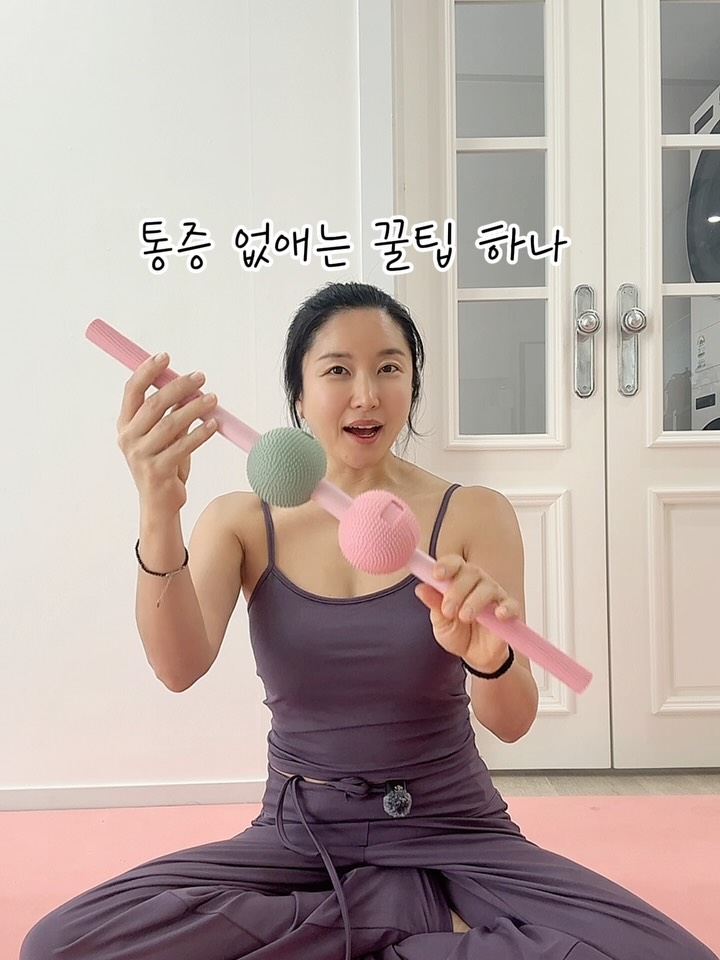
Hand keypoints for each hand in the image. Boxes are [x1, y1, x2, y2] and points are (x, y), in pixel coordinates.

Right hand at [116, 352, 217, 513]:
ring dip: (194, 408)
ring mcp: (141, 456)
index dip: (147, 371)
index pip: (131, 391)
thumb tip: (188, 385)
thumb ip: (171, 411)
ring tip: (213, 398)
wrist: (160, 504)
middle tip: (200, 376)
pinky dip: (200, 433)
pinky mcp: (158, 471)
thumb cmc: (164, 464)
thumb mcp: (166, 435)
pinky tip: (213, 423)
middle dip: (178, 387)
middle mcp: (128, 439)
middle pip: (153, 405)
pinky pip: (183, 446)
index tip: (165, 357)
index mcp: (125, 425)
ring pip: (171, 424)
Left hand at [414, 554, 520, 669]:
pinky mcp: (509, 612)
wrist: (475, 656)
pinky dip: (506, 608)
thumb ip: (434, 604)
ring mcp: (495, 596)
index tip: (437, 575)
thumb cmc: (458, 633)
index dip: (446, 565)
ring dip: (474, 601)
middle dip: (457, 590)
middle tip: (448, 610)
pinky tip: (498, 614)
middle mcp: (478, 583)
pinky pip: (511, 605)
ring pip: (488, 587)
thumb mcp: (440, 621)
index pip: (455, 563)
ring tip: (464, 617)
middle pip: (471, 573)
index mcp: (459, 580)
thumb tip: (421, 588)